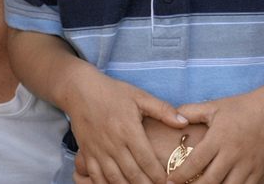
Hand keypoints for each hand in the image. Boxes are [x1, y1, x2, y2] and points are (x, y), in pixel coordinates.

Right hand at [63, 70, 187, 183]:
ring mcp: (98, 150)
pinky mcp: (87, 153)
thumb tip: (184, 122)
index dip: (159, 175)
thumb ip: (162, 110)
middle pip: (133, 174)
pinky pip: (96, 176)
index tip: (169, 183)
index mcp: (128, 129)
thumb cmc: (112, 92)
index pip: (146, 160)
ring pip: (115, 178)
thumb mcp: (139, 96)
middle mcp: (113, 143)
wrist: (79, 90)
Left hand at [165, 91, 263, 183]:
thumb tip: (173, 117)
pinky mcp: (259, 170)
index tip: (169, 182)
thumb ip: (191, 112)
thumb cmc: (240, 107)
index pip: (196, 162)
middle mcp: (232, 154)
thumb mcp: (214, 106)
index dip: (181, 175)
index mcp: (218, 138)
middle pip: (210, 180)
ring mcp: (247, 164)